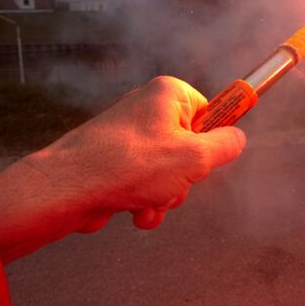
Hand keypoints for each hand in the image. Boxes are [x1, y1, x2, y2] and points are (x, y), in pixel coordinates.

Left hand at [0, 76, 245, 263]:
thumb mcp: (194, 158)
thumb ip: (226, 146)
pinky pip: (146, 181)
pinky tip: (134, 211)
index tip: (209, 160)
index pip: (212, 112)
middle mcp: (148, 108)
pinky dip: (145, 200)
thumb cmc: (128, 166)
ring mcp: (130, 135)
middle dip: (185, 178)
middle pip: (191, 146)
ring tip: (148, 203)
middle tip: (171, 185)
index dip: (213, 141)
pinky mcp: (115, 159)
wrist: (66, 189)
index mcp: (169, 94)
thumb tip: (238, 139)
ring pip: (169, 170)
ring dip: (165, 195)